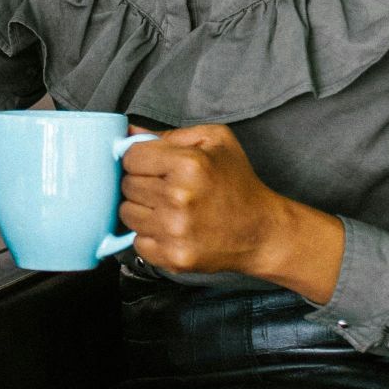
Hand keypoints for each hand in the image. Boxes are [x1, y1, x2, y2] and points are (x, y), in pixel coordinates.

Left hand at [119, 124, 343, 302]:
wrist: (262, 232)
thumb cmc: (238, 182)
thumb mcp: (214, 141)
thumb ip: (169, 133)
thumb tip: (129, 131)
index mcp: (189, 164)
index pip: (131, 157)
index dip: (141, 159)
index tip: (156, 165)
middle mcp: (179, 198)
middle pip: (127, 185)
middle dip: (142, 183)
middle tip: (167, 187)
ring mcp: (174, 231)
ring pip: (126, 213)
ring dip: (143, 209)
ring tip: (169, 208)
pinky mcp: (173, 257)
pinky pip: (137, 241)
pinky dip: (149, 235)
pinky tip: (171, 228)